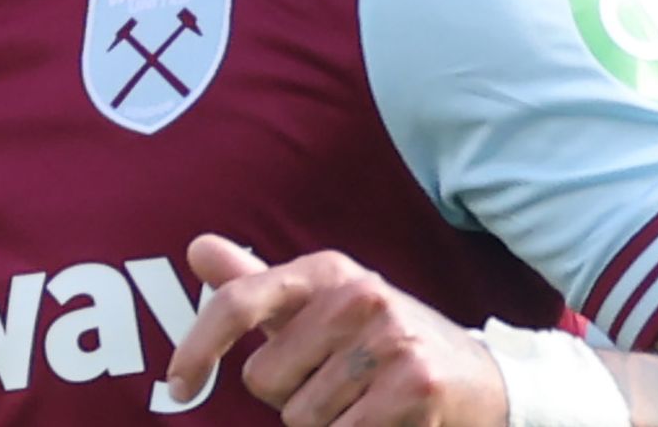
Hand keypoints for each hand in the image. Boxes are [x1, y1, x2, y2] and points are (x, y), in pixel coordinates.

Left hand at [165, 235, 511, 426]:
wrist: (479, 379)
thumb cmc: (381, 342)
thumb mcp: (322, 305)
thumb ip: (257, 285)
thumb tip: (196, 247)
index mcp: (328, 271)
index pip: (241, 301)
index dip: (199, 347)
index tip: (177, 386)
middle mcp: (358, 294)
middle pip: (265, 379)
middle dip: (291, 396)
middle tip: (338, 384)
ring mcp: (390, 337)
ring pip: (301, 418)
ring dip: (325, 425)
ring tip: (364, 402)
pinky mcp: (415, 384)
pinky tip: (384, 420)